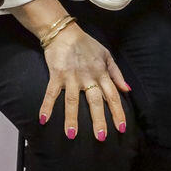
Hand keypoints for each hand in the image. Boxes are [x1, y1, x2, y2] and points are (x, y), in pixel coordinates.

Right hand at [40, 24, 130, 141]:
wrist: (64, 32)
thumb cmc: (87, 44)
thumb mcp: (106, 55)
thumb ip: (117, 73)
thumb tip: (127, 90)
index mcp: (101, 73)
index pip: (112, 96)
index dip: (118, 112)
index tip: (121, 128)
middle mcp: (88, 77)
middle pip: (95, 101)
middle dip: (98, 120)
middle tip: (101, 138)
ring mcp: (71, 77)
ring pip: (72, 100)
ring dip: (72, 118)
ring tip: (71, 135)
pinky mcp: (56, 75)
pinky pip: (51, 93)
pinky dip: (46, 106)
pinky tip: (44, 120)